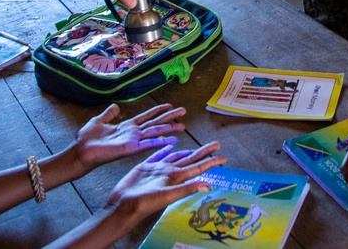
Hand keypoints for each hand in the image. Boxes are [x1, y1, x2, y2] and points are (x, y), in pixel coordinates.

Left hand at [74, 103, 186, 172]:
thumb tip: (116, 106)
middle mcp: (133, 134)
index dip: (158, 110)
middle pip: (155, 123)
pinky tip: (172, 140)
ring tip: (182, 126)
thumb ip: (109, 114)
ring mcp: (133, 141)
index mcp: (127, 127)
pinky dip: (160, 142)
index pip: (146, 117)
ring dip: (169, 128)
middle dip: (169, 117)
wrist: (82, 151)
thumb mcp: (99, 120)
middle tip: (184, 111)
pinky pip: (148, 144)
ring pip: (155, 132)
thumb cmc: (88, 138)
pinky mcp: (131, 148)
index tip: (170, 106)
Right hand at [104, 142, 224, 223]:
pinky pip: (158, 155)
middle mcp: (170, 172)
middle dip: (204, 152)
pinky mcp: (146, 167)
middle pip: (191, 159)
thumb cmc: (145, 202)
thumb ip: (187, 189)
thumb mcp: (167, 196)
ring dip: (187, 151)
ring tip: (196, 147)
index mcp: (176, 178)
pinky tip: (169, 145)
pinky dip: (165, 149)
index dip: (211, 162)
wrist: (124, 204)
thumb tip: (209, 186)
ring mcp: (158, 169)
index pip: (198, 168)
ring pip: (176, 156)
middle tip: (217, 143)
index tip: (224, 157)